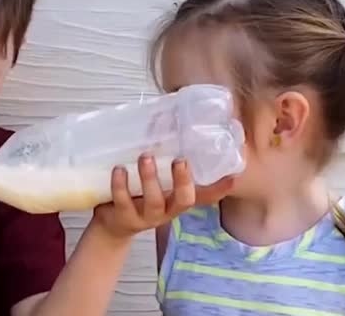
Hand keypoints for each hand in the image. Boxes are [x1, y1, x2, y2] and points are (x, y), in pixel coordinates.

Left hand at [91, 153, 233, 239]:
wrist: (112, 226)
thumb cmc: (136, 195)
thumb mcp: (153, 180)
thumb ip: (161, 158)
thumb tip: (163, 119)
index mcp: (177, 200)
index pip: (204, 197)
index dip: (219, 189)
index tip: (233, 177)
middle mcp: (168, 210)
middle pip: (184, 200)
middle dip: (183, 180)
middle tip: (180, 160)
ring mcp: (147, 217)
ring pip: (154, 201)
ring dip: (150, 178)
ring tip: (145, 157)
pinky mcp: (126, 218)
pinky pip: (124, 202)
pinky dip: (121, 185)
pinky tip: (119, 170)